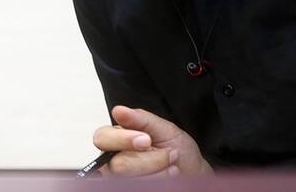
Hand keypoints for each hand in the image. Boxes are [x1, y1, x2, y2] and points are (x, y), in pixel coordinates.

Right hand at [92, 106, 212, 176]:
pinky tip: (166, 178)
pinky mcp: (129, 187)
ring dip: (157, 173)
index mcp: (117, 138)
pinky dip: (157, 182)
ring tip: (171, 166)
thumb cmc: (178, 149)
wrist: (193, 173)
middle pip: (118, 164)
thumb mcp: (164, 129)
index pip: (102, 138)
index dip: (122, 139)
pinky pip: (136, 187)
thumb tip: (118, 110)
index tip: (146, 139)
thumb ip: (140, 119)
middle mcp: (114, 159)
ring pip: (129, 179)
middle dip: (149, 161)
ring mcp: (121, 178)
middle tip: (168, 155)